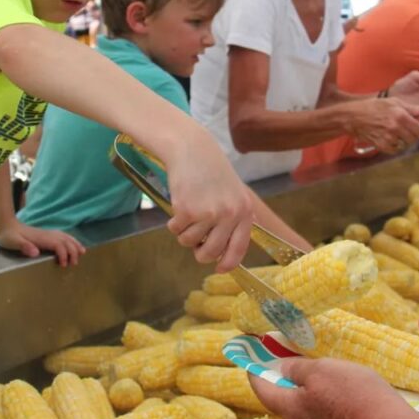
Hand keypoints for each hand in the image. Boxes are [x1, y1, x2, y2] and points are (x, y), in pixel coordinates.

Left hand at [0, 222, 84, 265]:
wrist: (8, 226)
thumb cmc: (9, 236)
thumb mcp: (13, 242)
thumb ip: (24, 246)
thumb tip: (36, 252)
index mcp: (41, 238)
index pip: (58, 245)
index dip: (63, 254)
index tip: (63, 265)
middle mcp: (48, 234)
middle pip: (66, 241)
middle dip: (73, 251)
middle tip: (75, 264)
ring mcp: (49, 233)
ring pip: (66, 237)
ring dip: (75, 244)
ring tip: (82, 253)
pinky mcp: (48, 234)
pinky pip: (64, 236)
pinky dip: (72, 240)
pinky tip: (75, 244)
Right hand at [165, 136, 254, 271]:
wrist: (192, 149)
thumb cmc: (211, 172)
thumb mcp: (233, 193)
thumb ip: (234, 219)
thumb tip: (226, 252)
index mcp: (244, 211)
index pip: (239, 247)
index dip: (228, 263)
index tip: (220, 269)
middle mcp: (229, 214)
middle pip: (212, 252)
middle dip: (201, 254)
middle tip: (196, 246)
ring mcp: (208, 213)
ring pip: (190, 242)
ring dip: (184, 234)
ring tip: (188, 214)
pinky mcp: (187, 210)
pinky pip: (176, 230)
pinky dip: (173, 223)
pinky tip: (178, 205)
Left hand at [248, 357, 418, 418]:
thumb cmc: (353, 395)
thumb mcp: (322, 370)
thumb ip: (297, 368)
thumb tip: (282, 368)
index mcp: (290, 409)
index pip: (261, 389)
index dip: (255, 370)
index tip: (251, 357)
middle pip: (282, 400)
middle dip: (280, 380)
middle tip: (284, 359)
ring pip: (303, 409)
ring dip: (303, 390)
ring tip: (314, 371)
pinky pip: (321, 416)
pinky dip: (320, 401)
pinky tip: (335, 390)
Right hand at [346, 99, 418, 154]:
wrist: (354, 117)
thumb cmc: (374, 107)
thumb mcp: (394, 102)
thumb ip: (412, 108)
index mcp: (401, 115)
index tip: (418, 130)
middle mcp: (396, 127)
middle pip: (414, 139)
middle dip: (412, 137)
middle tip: (406, 132)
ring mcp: (389, 138)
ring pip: (405, 145)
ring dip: (403, 141)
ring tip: (396, 134)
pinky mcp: (381, 145)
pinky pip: (395, 150)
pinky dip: (394, 146)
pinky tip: (389, 139)